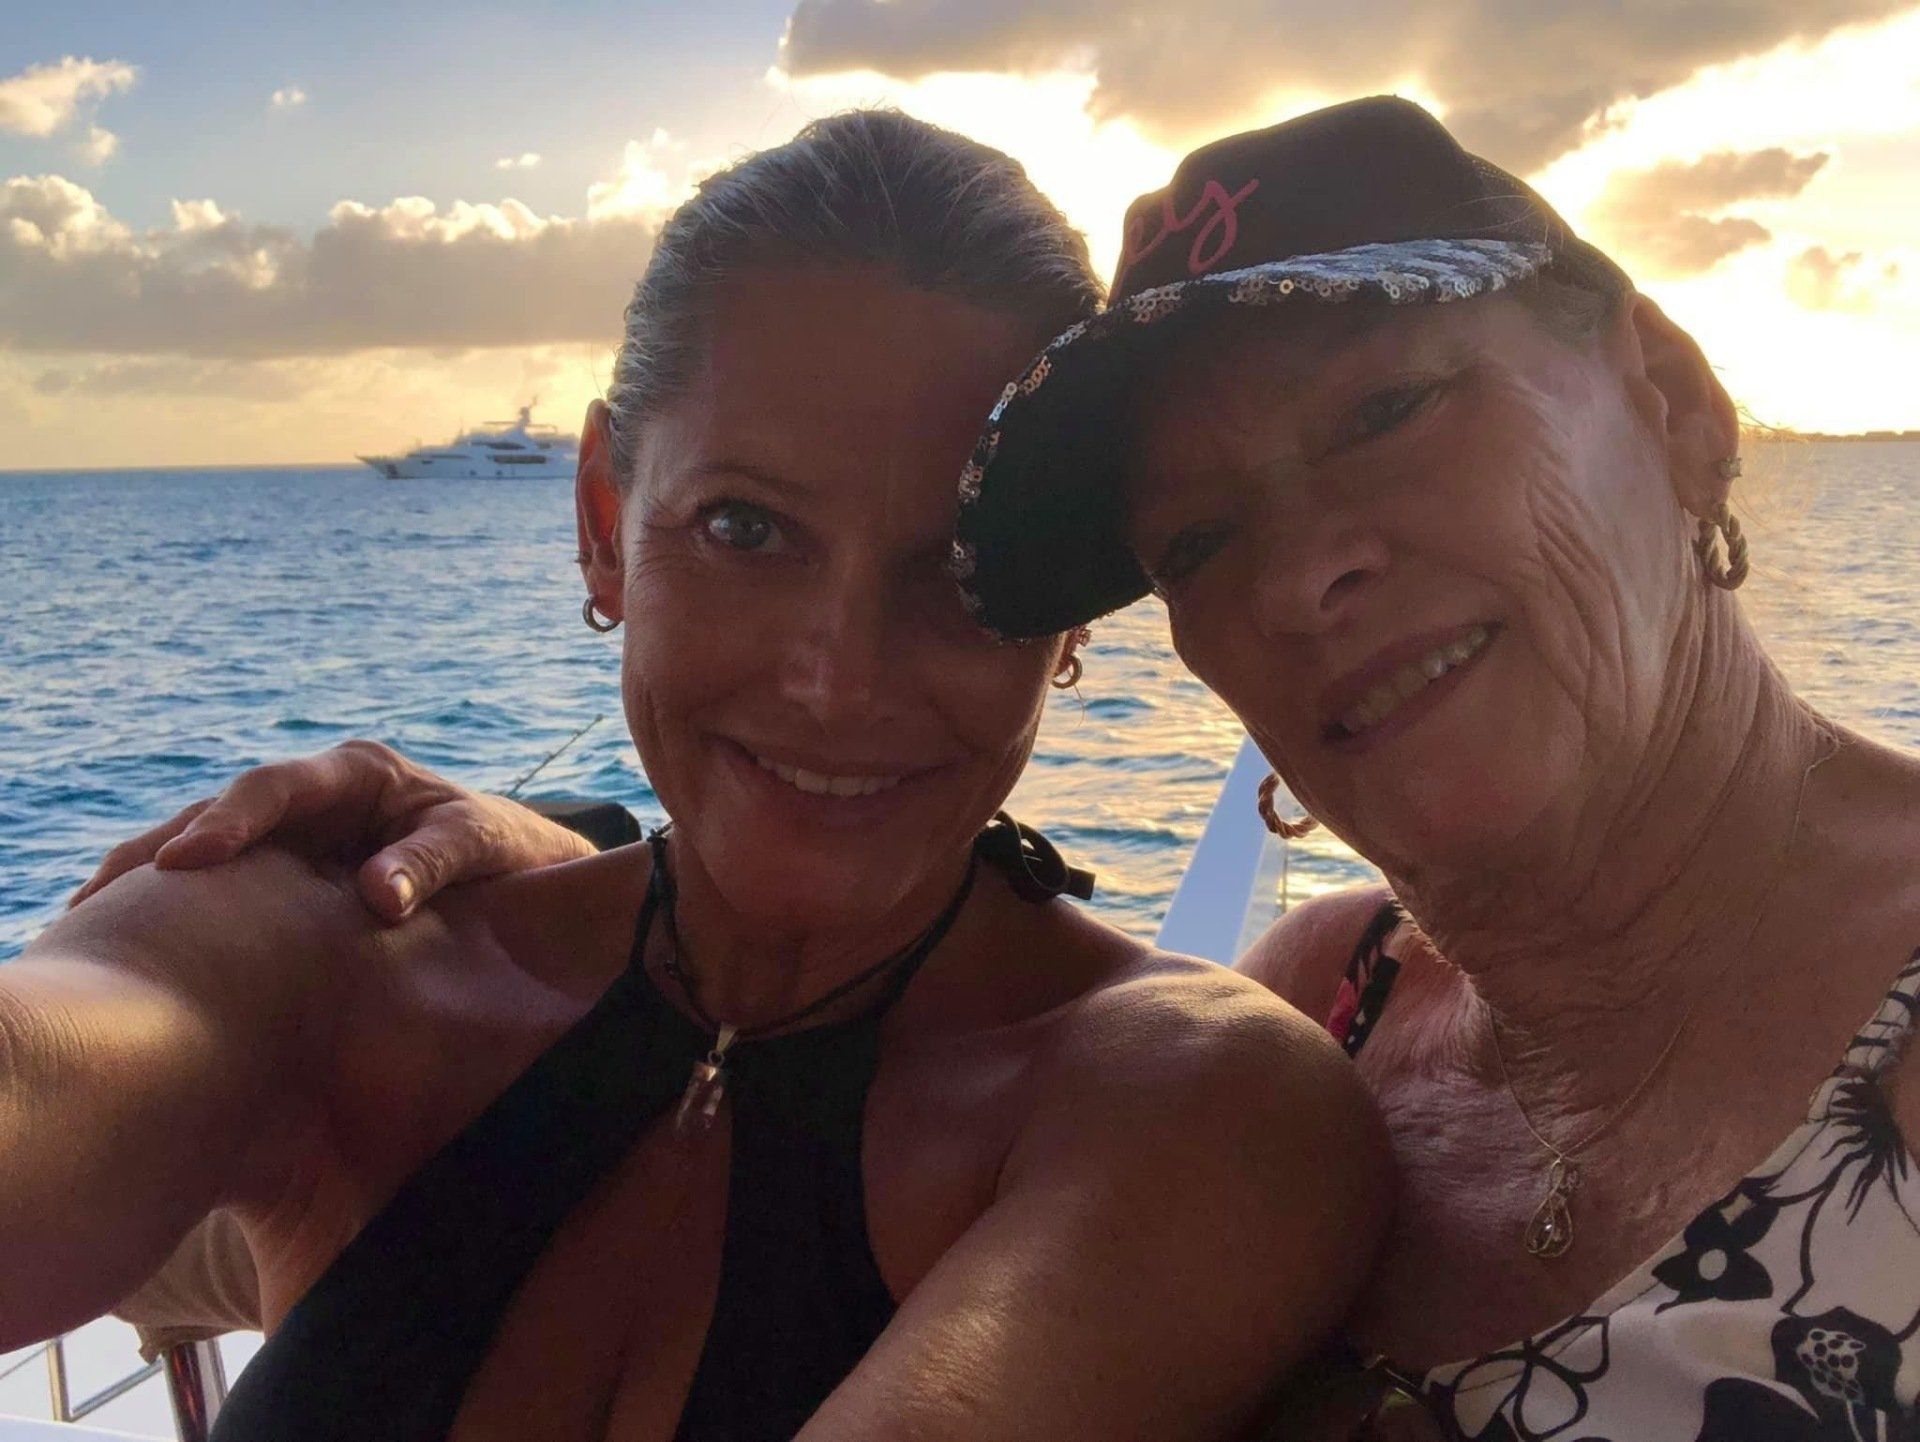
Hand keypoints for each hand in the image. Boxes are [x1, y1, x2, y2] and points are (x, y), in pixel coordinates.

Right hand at [68, 740, 596, 921]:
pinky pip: (224, 889)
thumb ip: (431, 862)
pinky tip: (126, 946)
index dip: (229, 821)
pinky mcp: (285, 875)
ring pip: (209, 851)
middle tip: (98, 897)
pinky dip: (178, 912)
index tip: (185, 860)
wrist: (518, 871)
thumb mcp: (480, 845)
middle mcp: (315, 797)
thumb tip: (374, 896)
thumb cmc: (504, 850)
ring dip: (148, 883)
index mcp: (358, 773)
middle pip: (222, 816)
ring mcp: (294, 835)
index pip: (278, 788)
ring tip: (84, 925)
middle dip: (159, 851)